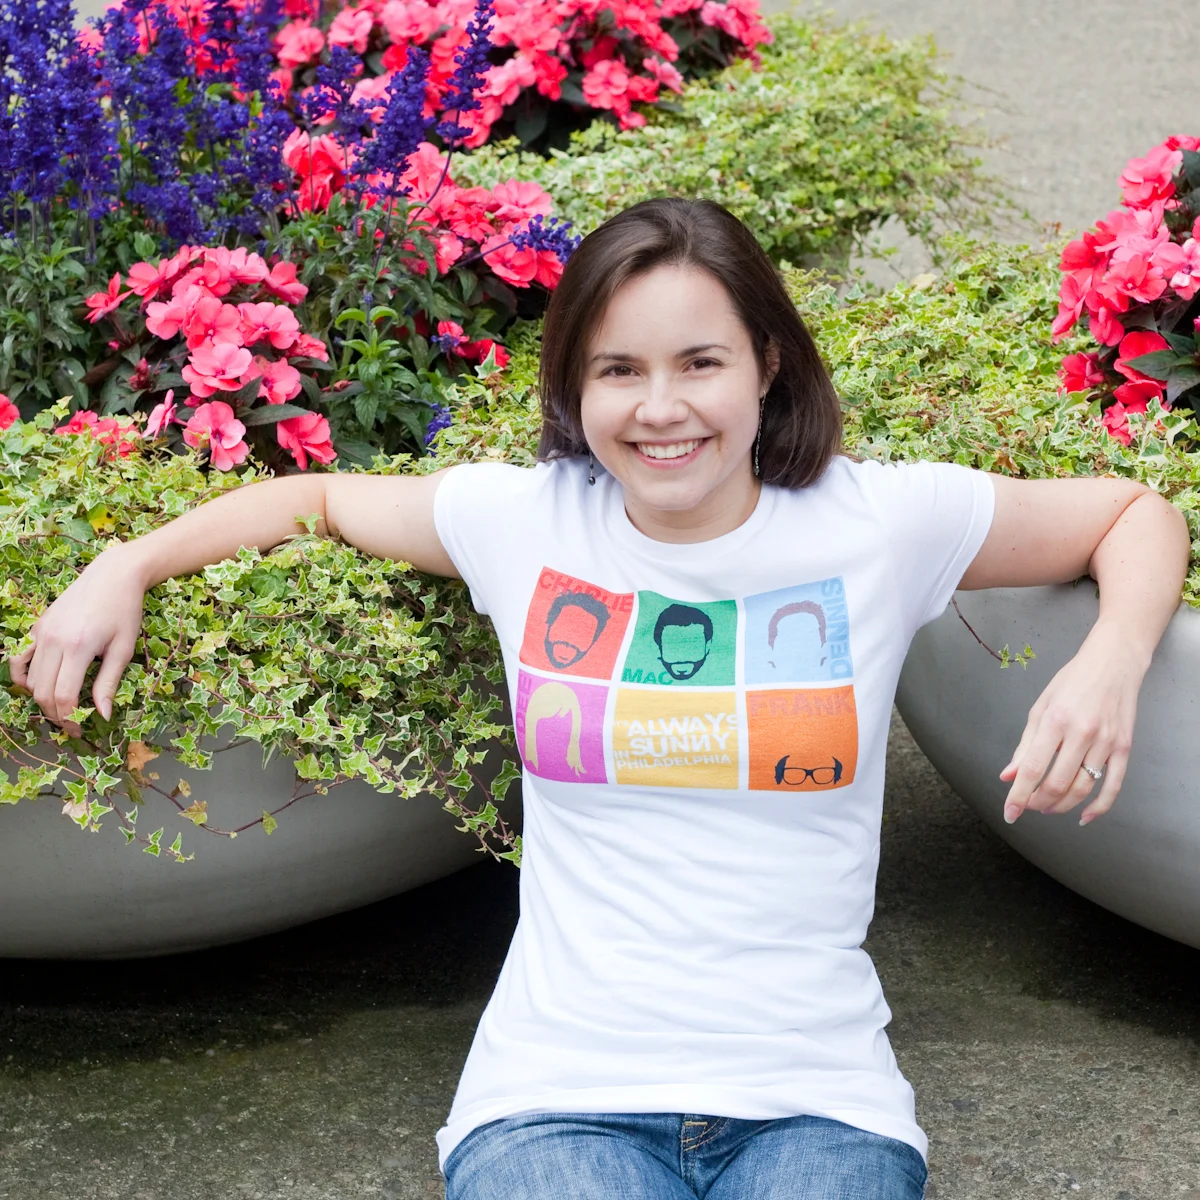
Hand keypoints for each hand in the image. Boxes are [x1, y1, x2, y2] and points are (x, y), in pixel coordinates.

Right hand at [6, 547, 146, 735]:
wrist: (113, 575)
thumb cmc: (126, 611)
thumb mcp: (124, 649)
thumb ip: (108, 683)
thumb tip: (102, 715)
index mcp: (78, 647)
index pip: (63, 696)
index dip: (70, 719)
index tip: (80, 731)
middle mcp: (54, 640)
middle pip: (43, 692)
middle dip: (56, 714)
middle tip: (72, 725)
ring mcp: (41, 632)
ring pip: (31, 679)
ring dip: (43, 698)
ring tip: (62, 707)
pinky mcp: (37, 627)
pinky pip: (21, 659)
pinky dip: (24, 678)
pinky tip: (37, 688)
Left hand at [998, 622, 1141, 826]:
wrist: (1114, 664)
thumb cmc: (1072, 682)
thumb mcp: (1040, 707)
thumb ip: (1024, 745)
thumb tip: (1008, 775)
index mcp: (1055, 721)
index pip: (1032, 768)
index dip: (1018, 795)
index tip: (1009, 813)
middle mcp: (1081, 733)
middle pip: (1057, 784)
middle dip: (1038, 802)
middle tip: (1029, 805)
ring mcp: (1106, 742)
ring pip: (1082, 789)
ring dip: (1062, 805)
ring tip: (1048, 807)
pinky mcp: (1124, 748)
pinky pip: (1113, 786)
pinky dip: (1098, 807)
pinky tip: (1084, 817)